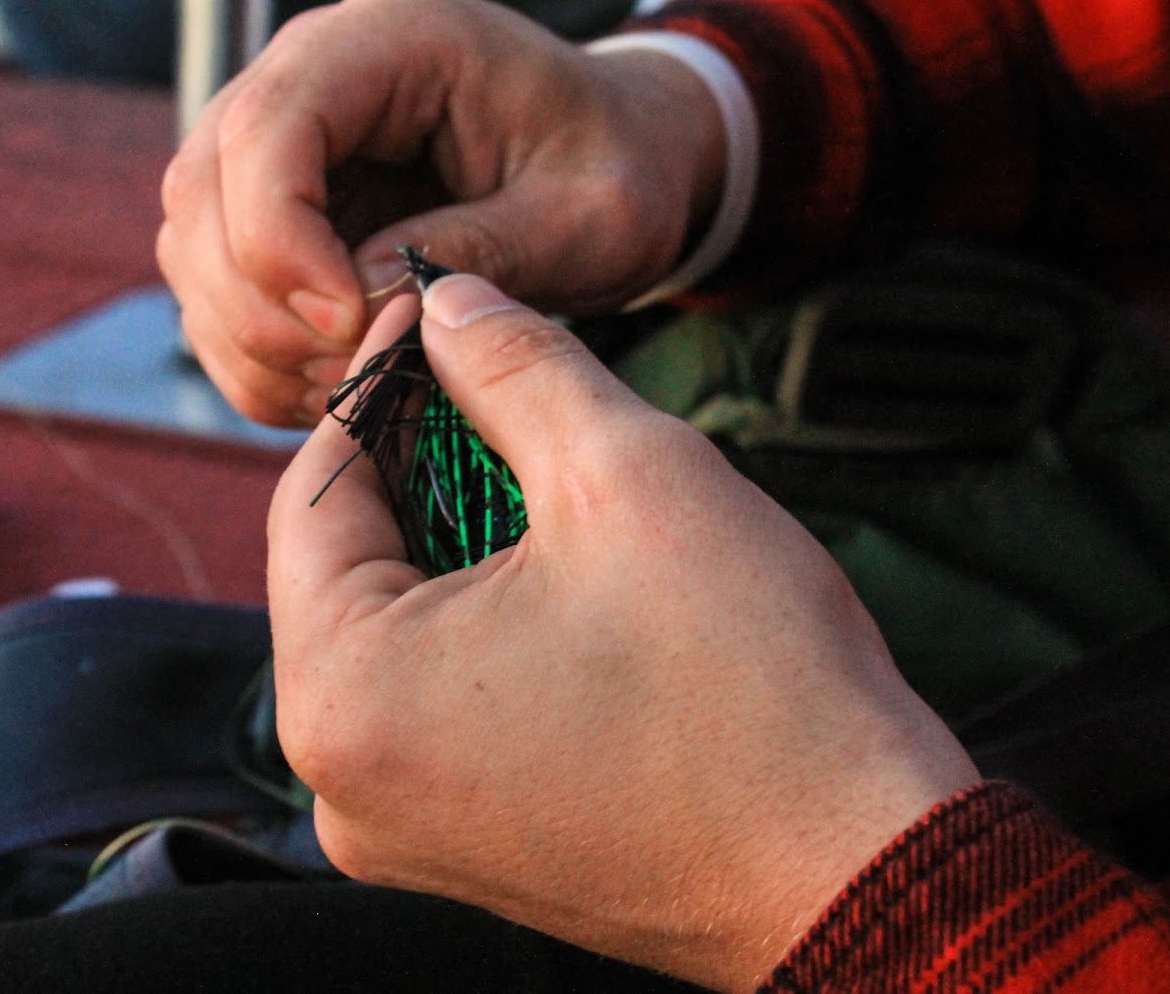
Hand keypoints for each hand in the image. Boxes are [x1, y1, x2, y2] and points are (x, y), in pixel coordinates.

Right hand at [158, 0, 724, 427]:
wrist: (623, 156)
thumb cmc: (621, 169)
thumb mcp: (591, 217)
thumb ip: (484, 251)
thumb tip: (360, 299)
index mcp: (398, 38)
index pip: (270, 125)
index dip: (281, 238)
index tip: (348, 323)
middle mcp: (319, 71)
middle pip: (205, 187)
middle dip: (260, 304)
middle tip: (349, 371)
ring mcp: (289, 139)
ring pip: (194, 244)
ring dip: (252, 340)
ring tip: (350, 387)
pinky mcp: (282, 204)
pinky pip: (220, 288)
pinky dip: (259, 357)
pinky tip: (333, 386)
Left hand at [266, 276, 980, 991]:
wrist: (857, 865)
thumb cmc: (752, 683)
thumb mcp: (627, 474)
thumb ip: (513, 365)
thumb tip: (448, 303)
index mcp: (346, 695)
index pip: (312, 492)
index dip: (373, 382)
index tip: (426, 307)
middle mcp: (342, 783)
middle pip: (348, 566)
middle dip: (416, 458)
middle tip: (486, 371)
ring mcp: (398, 829)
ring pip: (396, 629)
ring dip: (453, 535)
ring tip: (537, 462)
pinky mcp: (463, 846)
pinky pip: (434, 699)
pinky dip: (479, 618)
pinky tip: (553, 566)